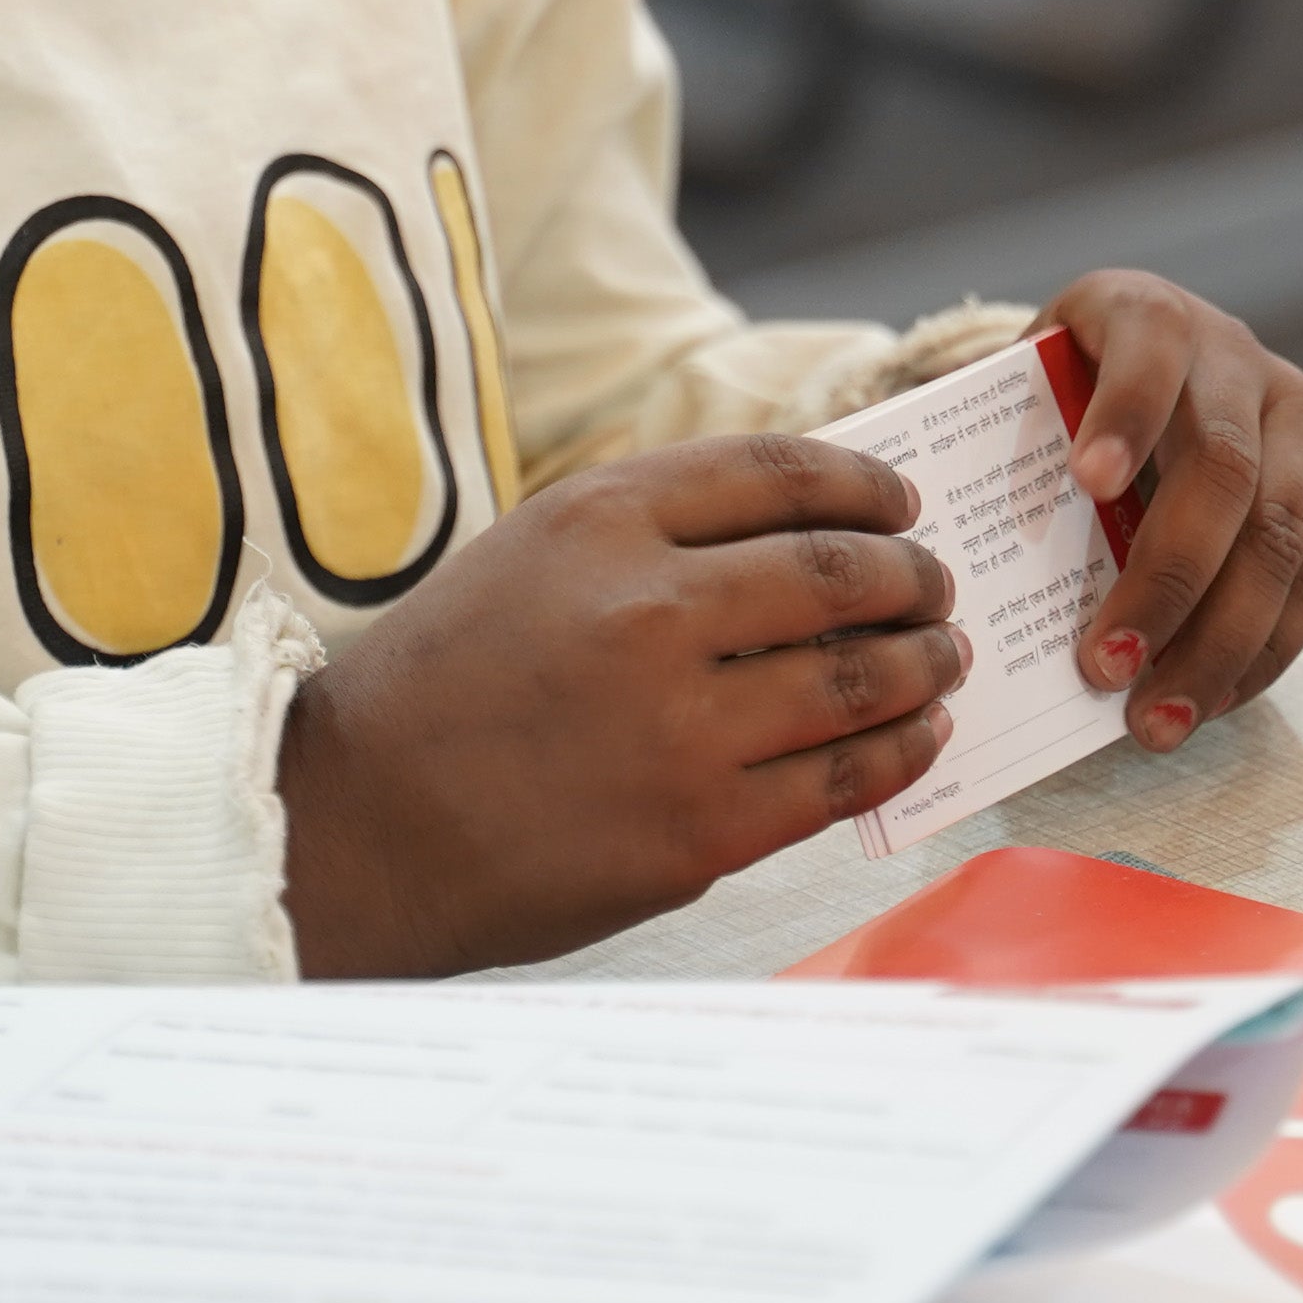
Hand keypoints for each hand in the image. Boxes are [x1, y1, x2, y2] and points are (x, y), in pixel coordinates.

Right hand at [281, 433, 963, 973]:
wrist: (360, 827)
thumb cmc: (443, 686)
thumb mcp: (527, 555)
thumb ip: (650, 533)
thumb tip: (803, 531)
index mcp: (600, 519)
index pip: (779, 472)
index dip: (864, 483)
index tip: (900, 503)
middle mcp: (649, 608)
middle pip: (838, 571)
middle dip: (911, 576)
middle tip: (935, 588)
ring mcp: (681, 725)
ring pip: (859, 677)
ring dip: (923, 664)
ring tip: (941, 660)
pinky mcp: (701, 830)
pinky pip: (841, 780)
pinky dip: (900, 753)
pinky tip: (916, 740)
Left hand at [1043, 268, 1302, 751]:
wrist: (1154, 365)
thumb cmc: (1065, 398)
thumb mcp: (1025, 392)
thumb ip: (1006, 446)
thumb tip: (951, 553)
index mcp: (1146, 313)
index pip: (1147, 350)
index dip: (1123, 413)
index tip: (1085, 482)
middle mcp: (1235, 352)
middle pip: (1224, 468)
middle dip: (1167, 580)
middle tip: (1105, 667)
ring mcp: (1300, 413)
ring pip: (1281, 535)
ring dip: (1220, 640)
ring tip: (1157, 718)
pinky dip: (1267, 648)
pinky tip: (1211, 699)